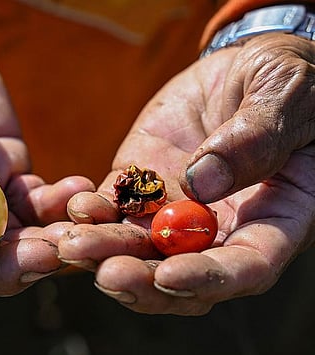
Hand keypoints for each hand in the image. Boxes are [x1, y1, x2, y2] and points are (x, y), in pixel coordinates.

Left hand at [59, 33, 314, 314]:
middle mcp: (220, 226)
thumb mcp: (285, 96)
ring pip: (138, 247)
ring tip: (72, 246)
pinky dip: (92, 213)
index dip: (209, 279)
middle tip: (107, 274)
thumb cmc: (284, 82)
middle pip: (181, 272)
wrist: (241, 70)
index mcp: (273, 218)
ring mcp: (175, 209)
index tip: (168, 276)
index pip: (246, 266)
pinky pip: (113, 207)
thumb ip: (256, 137)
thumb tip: (202, 181)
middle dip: (142, 279)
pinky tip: (74, 208)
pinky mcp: (142, 185)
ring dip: (105, 252)